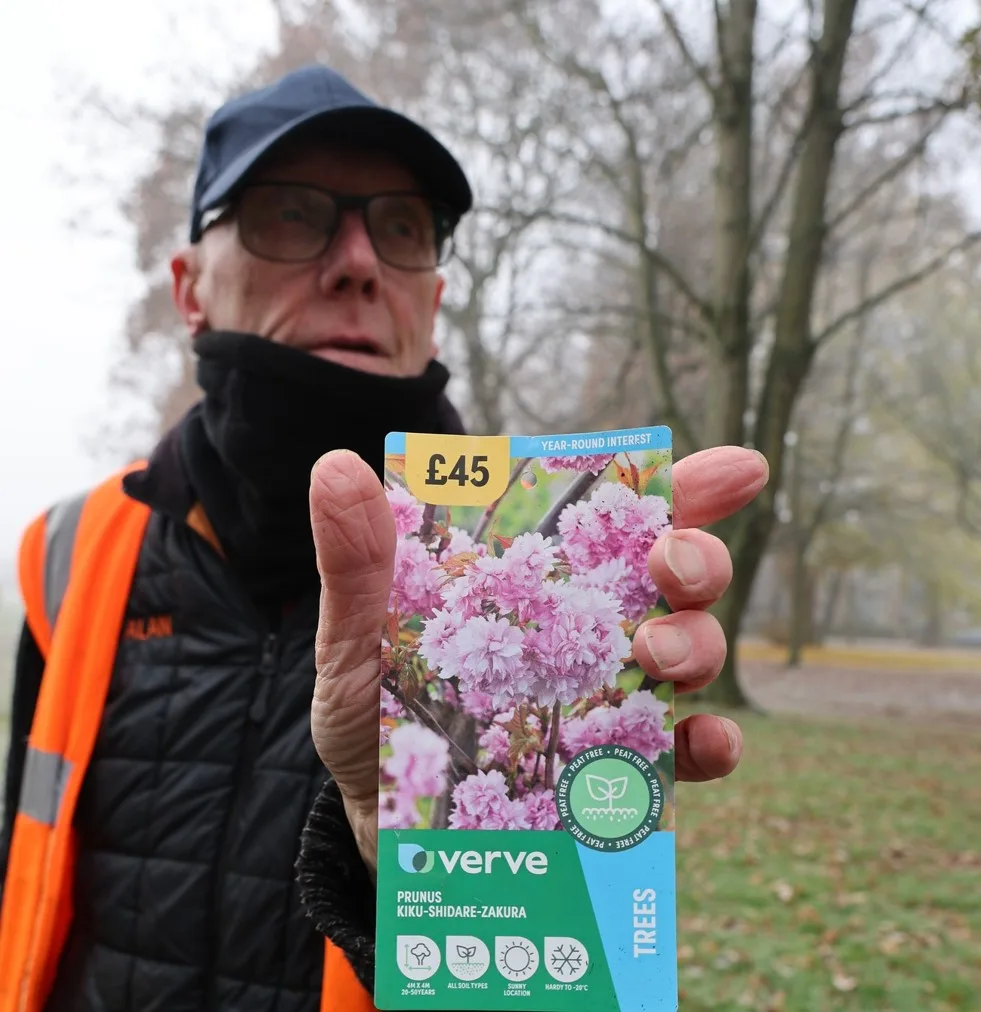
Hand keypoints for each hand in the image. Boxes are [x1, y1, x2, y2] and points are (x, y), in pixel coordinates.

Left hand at [309, 445, 767, 871]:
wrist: (378, 827)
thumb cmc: (372, 717)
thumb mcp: (353, 638)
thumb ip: (358, 563)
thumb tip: (337, 467)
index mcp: (537, 581)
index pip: (618, 521)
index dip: (684, 489)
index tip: (737, 471)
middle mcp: (589, 631)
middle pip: (675, 578)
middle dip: (696, 557)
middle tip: (673, 560)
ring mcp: (612, 701)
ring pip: (693, 654)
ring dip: (695, 643)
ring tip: (658, 651)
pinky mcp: (620, 775)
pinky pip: (685, 756)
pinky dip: (709, 744)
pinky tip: (701, 742)